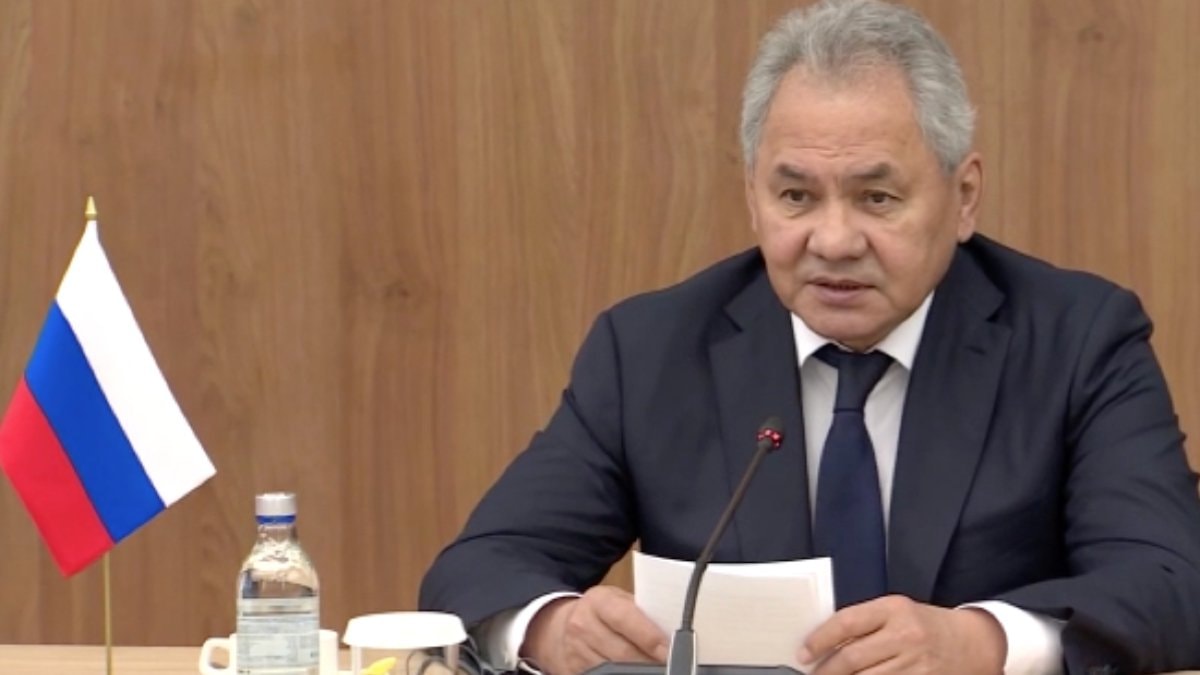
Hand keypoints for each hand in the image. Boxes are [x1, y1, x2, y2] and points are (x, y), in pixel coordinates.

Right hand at [522, 585, 669, 674]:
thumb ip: (640, 612)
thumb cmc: (599, 612)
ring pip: (613, 671)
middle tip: (670, 666)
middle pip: (622, 653)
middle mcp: (583, 626)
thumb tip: (671, 630)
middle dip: (649, 662)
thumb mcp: (617, 600)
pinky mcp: (573, 672)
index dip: (650, 637)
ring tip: (654, 669)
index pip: (626, 619)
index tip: (669, 650)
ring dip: (637, 672)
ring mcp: (576, 652)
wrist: (560, 627)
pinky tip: (631, 673)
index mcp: (598, 602)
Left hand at [799, 595, 1004, 674]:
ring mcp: (917, 664)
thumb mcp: (896, 612)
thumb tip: (824, 644)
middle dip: (826, 671)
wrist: (972, 643)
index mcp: (894, 609)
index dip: (819, 640)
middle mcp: (906, 635)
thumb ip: (864, 624)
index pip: (846, 623)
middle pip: (853, 658)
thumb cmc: (924, 625)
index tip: (803, 653)